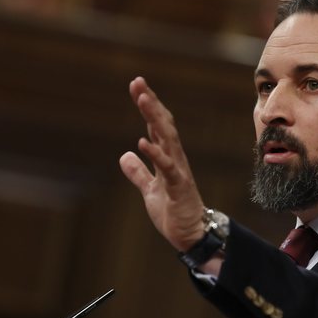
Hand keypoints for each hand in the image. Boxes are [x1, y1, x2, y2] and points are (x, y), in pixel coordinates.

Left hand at [119, 77, 205, 251]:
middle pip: (162, 125)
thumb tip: (125, 156)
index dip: (147, 106)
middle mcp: (175, 159)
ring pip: (167, 139)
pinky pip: (166, 167)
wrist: (192, 235)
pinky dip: (155, 153)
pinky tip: (142, 141)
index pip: (156, 126)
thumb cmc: (175, 212)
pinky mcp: (178, 187)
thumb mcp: (150, 191)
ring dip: (154, 118)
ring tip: (142, 99)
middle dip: (151, 103)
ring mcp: (178, 171)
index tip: (136, 86)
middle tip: (138, 82)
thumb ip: (138, 173)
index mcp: (168, 158)